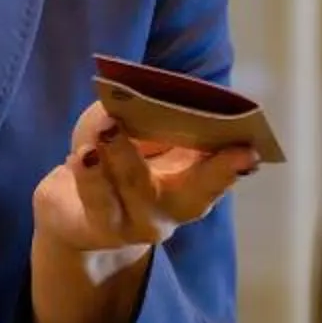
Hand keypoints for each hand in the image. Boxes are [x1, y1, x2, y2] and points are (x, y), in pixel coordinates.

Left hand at [31, 102, 258, 262]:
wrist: (71, 208)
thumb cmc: (118, 159)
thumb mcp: (138, 132)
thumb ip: (154, 116)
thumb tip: (156, 94)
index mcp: (191, 186)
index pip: (219, 175)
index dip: (233, 164)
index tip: (250, 150)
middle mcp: (168, 211)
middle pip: (193, 195)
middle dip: (208, 171)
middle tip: (211, 142)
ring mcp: (133, 224)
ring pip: (137, 190)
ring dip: (125, 155)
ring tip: (110, 127)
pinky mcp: (95, 228)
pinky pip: (96, 201)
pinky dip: (90, 175)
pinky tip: (83, 155)